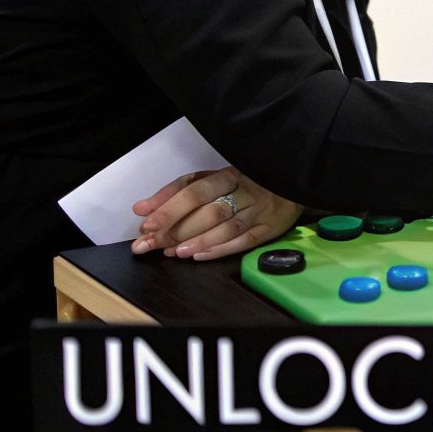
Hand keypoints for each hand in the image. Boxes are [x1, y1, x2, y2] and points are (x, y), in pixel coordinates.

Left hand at [129, 166, 302, 260]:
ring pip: (226, 228)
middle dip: (177, 229)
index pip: (195, 191)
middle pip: (208, 211)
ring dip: (198, 241)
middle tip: (152, 243)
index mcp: (228, 175)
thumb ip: (177, 192)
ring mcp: (259, 211)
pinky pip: (243, 241)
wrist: (290, 184)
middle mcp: (245, 192)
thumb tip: (142, 208)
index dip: (170, 207)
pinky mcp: (269, 229)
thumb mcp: (212, 180)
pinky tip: (198, 256)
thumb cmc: (243, 184)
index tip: (146, 222)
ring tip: (174, 252)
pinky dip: (219, 250)